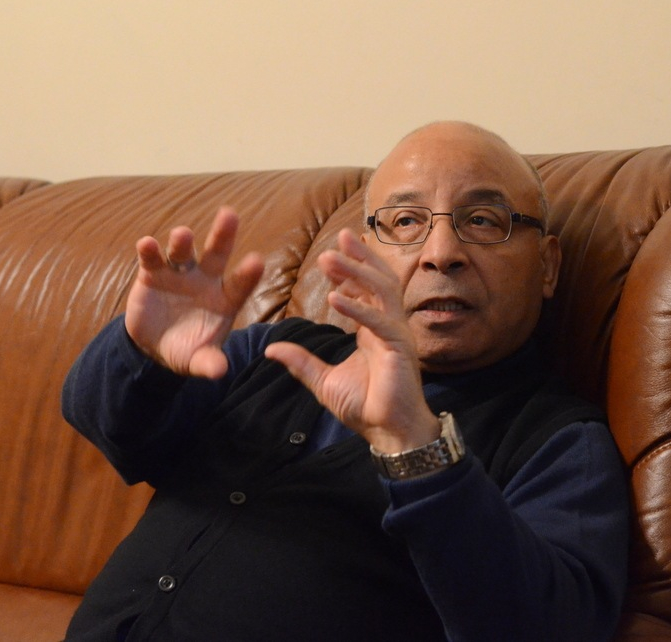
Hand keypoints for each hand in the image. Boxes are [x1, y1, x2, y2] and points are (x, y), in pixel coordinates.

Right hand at [124, 207, 263, 378]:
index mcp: (224, 298)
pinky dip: (148, 250)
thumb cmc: (187, 349)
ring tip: (182, 234)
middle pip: (217, 254)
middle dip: (223, 235)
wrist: (154, 346)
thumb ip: (209, 363)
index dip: (248, 274)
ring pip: (183, 253)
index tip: (256, 261)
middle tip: (230, 214)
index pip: (240, 283)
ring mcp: (179, 274)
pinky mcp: (152, 274)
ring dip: (182, 243)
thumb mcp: (198, 361)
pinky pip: (152, 259)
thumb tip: (220, 371)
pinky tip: (146, 243)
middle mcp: (205, 280)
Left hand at [265, 230, 439, 453]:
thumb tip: (271, 349)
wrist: (389, 433)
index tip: (331, 252)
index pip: (367, 289)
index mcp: (374, 330)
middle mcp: (388, 326)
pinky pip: (379, 321)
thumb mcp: (323, 381)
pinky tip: (335, 297)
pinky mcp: (399, 349)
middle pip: (378, 280)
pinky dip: (357, 308)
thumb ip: (301, 362)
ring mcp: (397, 334)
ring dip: (355, 272)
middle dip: (358, 257)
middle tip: (337, 238)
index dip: (352, 268)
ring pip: (381, 291)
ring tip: (330, 259)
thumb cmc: (365, 407)